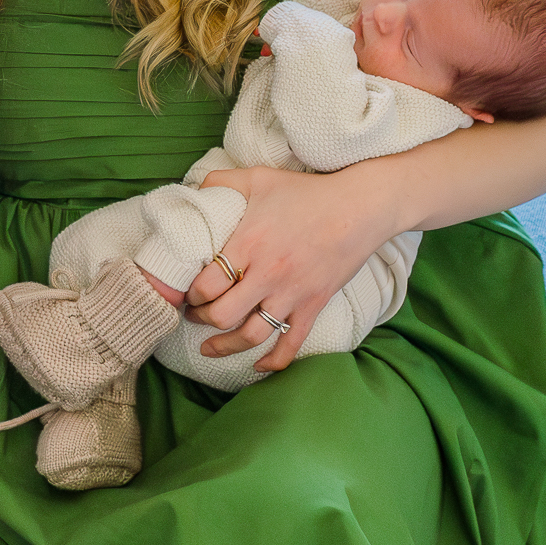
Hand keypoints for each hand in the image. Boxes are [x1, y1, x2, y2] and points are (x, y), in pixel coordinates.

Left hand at [182, 162, 399, 371]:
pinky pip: (291, 344)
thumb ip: (221, 183)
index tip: (186, 293)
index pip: (206, 284)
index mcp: (249, 244)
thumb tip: (194, 190)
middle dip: (201, 319)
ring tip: (208, 348)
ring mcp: (292, 294)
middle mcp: (268, 274)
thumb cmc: (306, 193)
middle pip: (223, 315)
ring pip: (251, 336)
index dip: (190, 294)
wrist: (359, 207)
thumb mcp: (258, 178)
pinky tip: (257, 367)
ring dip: (225, 347)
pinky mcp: (313, 305)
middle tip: (192, 315)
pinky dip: (273, 362)